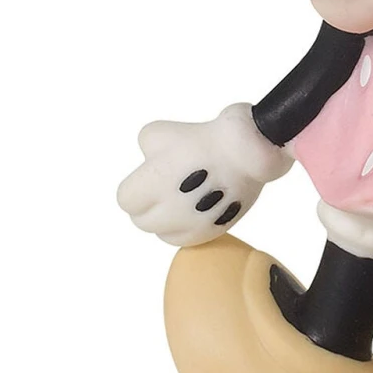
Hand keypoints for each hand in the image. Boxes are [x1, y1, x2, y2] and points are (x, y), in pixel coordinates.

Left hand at [116, 103, 292, 247]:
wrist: (246, 152)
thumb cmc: (203, 138)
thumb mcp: (159, 132)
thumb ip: (143, 153)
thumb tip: (148, 164)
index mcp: (151, 184)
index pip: (126, 200)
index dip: (137, 187)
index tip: (149, 178)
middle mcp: (167, 210)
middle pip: (141, 220)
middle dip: (149, 205)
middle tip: (164, 188)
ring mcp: (189, 224)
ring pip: (161, 233)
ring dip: (165, 220)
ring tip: (181, 199)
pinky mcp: (209, 232)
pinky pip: (184, 239)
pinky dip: (185, 228)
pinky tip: (193, 210)